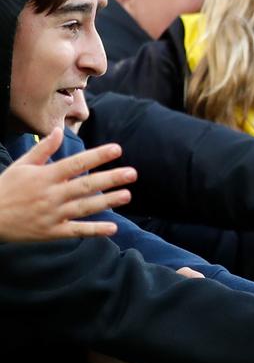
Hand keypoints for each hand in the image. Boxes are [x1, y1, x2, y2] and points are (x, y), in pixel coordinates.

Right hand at [0, 129, 135, 241]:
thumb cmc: (6, 188)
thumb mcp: (22, 166)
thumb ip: (43, 149)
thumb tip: (59, 130)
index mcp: (45, 176)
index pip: (75, 163)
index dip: (97, 156)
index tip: (117, 149)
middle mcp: (51, 195)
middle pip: (85, 186)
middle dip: (110, 179)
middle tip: (132, 173)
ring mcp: (52, 214)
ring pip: (84, 207)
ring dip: (107, 202)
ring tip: (127, 195)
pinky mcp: (52, 232)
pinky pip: (76, 231)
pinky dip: (94, 230)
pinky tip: (113, 228)